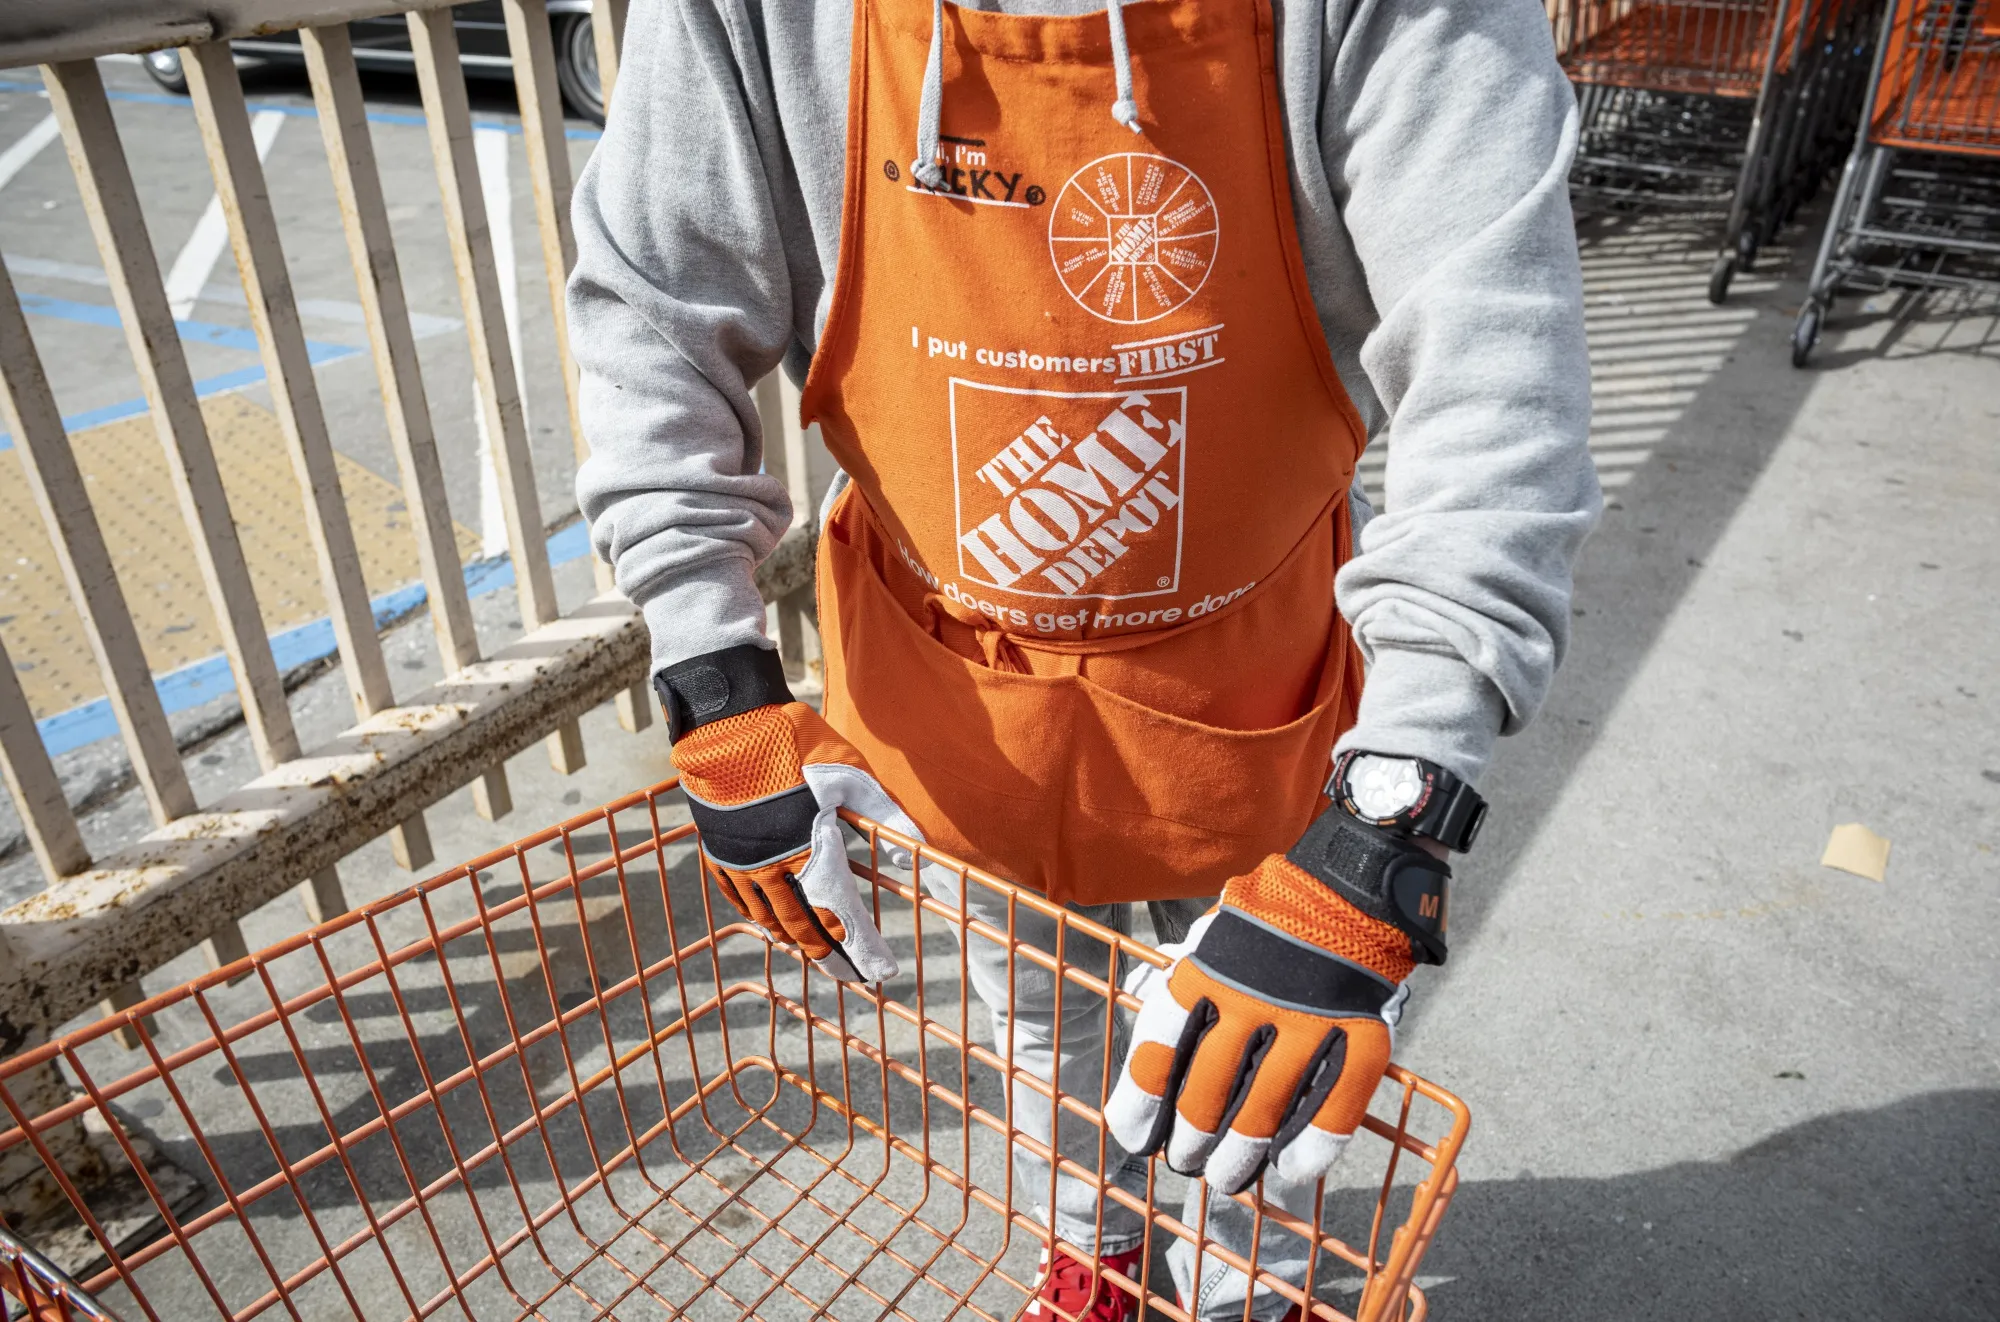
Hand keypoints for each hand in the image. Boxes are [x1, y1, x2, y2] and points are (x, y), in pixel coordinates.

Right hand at [665, 652, 920, 982]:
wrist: (727, 725)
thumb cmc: (796, 745)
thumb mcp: (850, 774)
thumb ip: (885, 814)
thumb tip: (919, 848)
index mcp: (810, 852)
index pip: (841, 915)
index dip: (861, 946)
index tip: (879, 970)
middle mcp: (773, 867)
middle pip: (802, 927)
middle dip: (827, 954)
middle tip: (846, 974)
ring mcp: (742, 861)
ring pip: (767, 917)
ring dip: (791, 938)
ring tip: (810, 950)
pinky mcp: (719, 849)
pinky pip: (737, 898)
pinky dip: (755, 917)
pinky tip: (765, 923)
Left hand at [1105, 812, 1443, 1193]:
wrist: (1349, 884)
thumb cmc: (1266, 918)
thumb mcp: (1210, 936)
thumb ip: (1185, 984)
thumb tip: (1149, 1033)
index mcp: (1204, 971)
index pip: (1159, 1050)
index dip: (1141, 1102)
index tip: (1134, 1136)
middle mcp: (1249, 998)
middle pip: (1207, 1090)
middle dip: (1190, 1138)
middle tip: (1185, 1162)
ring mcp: (1308, 1018)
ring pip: (1264, 1109)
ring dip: (1240, 1155)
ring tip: (1227, 1178)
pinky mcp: (1358, 1032)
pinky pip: (1335, 1106)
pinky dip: (1312, 1147)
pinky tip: (1291, 1170)